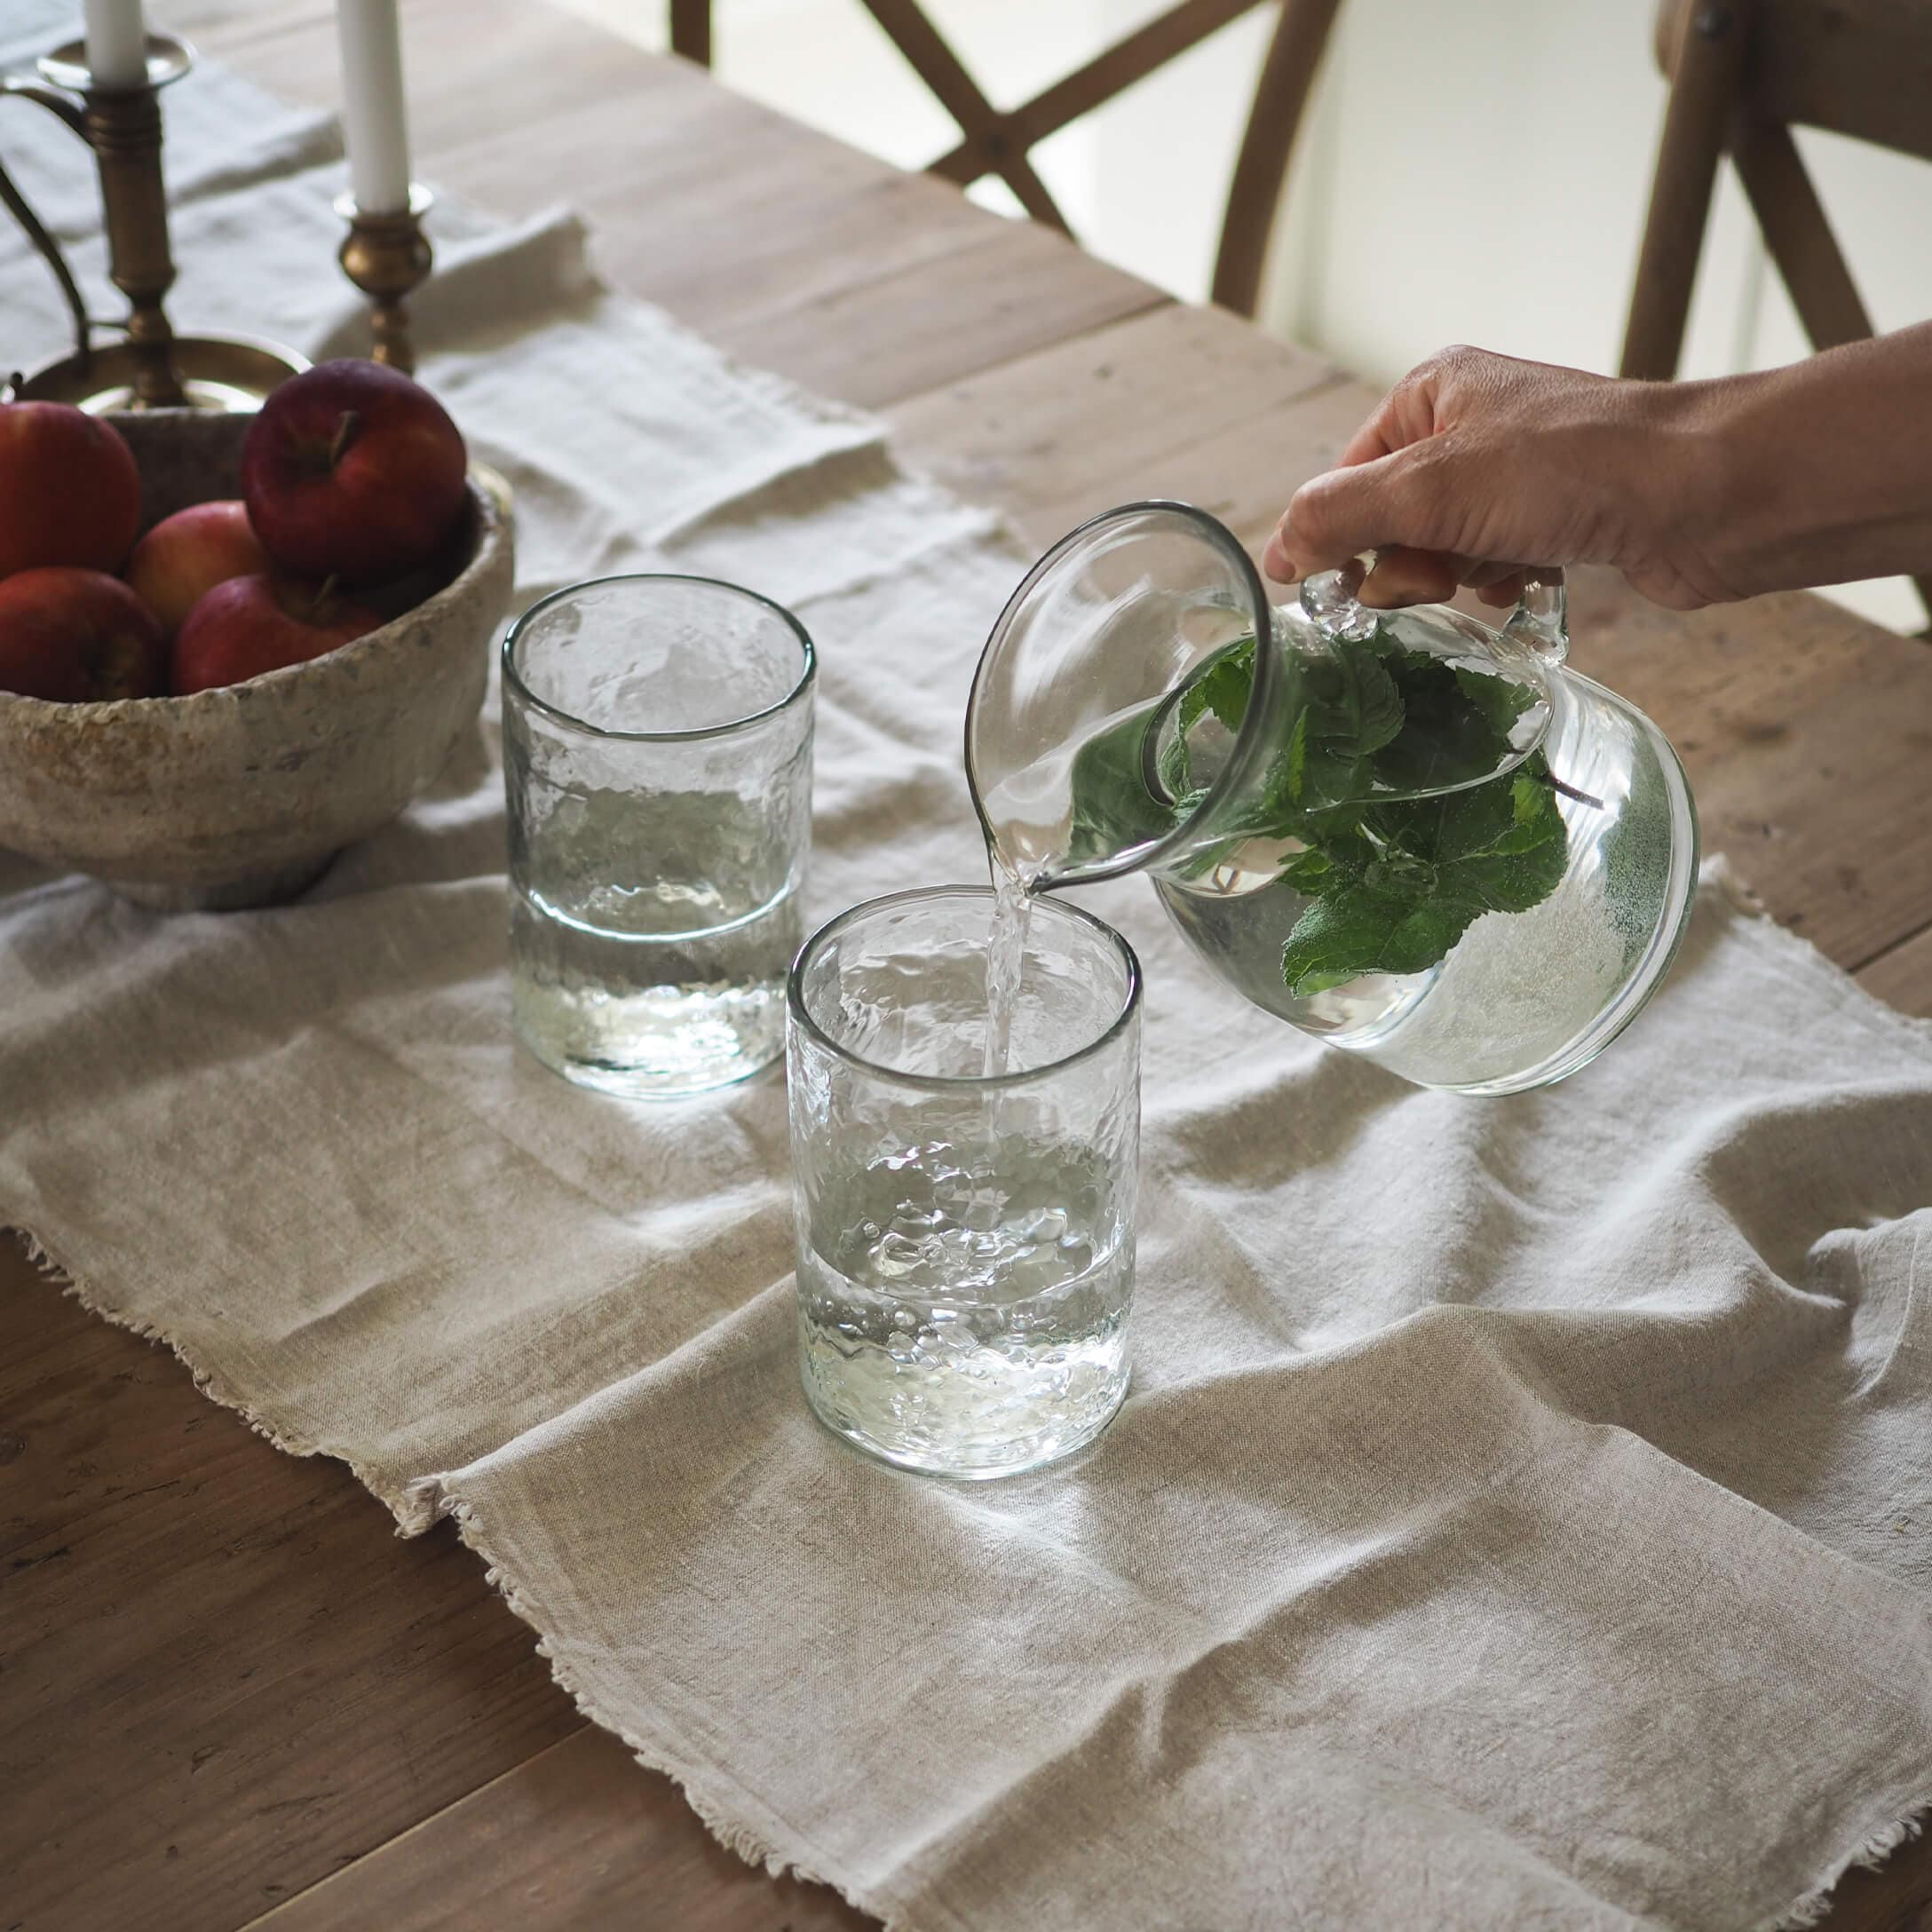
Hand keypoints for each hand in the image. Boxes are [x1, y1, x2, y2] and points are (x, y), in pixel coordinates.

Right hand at [1261, 345, 1734, 611]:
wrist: (1705, 494)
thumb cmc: (1578, 467)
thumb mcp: (1432, 486)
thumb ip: (1338, 516)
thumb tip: (1276, 552)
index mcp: (1434, 389)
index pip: (1345, 477)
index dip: (1343, 536)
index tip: (1351, 584)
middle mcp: (1472, 424)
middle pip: (1389, 519)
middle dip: (1407, 560)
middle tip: (1441, 571)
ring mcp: (1516, 473)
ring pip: (1440, 549)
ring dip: (1455, 575)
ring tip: (1498, 567)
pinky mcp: (1555, 518)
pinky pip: (1491, 564)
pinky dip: (1499, 581)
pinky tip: (1530, 577)